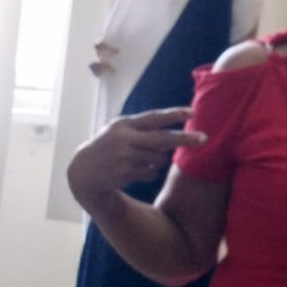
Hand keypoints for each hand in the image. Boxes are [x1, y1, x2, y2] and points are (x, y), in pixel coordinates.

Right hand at [67, 107, 206, 213]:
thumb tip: (175, 136)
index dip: (173, 115)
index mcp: (123, 125)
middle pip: (161, 139)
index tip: (192, 113)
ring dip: (157, 160)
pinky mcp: (124, 173)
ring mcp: (123, 157)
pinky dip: (149, 172)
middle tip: (204, 138)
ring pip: (158, 158)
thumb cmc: (108, 147)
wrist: (82, 172)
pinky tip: (132, 171)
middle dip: (184, 138)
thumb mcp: (119, 131)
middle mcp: (123, 139)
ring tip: (138, 159)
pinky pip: (151, 172)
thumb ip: (143, 130)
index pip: (152, 118)